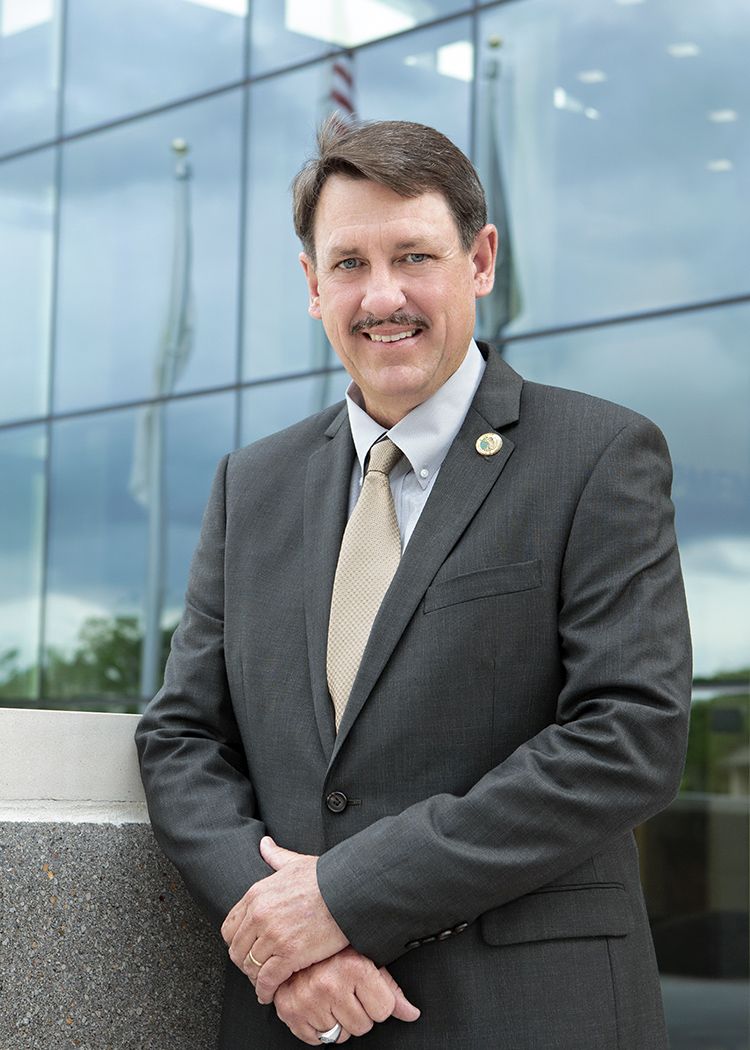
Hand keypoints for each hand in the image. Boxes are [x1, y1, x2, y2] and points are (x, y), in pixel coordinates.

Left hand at [221, 837, 347, 1002]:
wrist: (349, 891)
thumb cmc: (326, 877)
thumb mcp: (295, 862)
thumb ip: (275, 856)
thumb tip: (264, 844)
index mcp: (257, 894)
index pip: (229, 928)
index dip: (236, 942)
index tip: (246, 949)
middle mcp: (259, 915)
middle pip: (237, 950)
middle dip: (245, 962)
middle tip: (255, 969)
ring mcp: (272, 935)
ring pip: (251, 967)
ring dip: (256, 978)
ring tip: (264, 983)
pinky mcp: (288, 954)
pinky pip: (268, 980)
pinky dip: (266, 990)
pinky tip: (270, 993)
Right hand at [273, 947, 420, 1044]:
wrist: (295, 941)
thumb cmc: (334, 950)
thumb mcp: (368, 961)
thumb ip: (391, 989)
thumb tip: (412, 1013)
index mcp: (354, 967)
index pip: (384, 1011)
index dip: (377, 1002)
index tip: (366, 989)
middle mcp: (330, 984)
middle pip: (363, 1026)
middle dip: (358, 1013)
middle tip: (346, 992)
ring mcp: (308, 1000)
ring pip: (340, 1036)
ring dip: (337, 1021)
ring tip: (330, 996)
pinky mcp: (290, 1012)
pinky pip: (316, 1040)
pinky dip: (318, 1028)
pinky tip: (317, 1005)